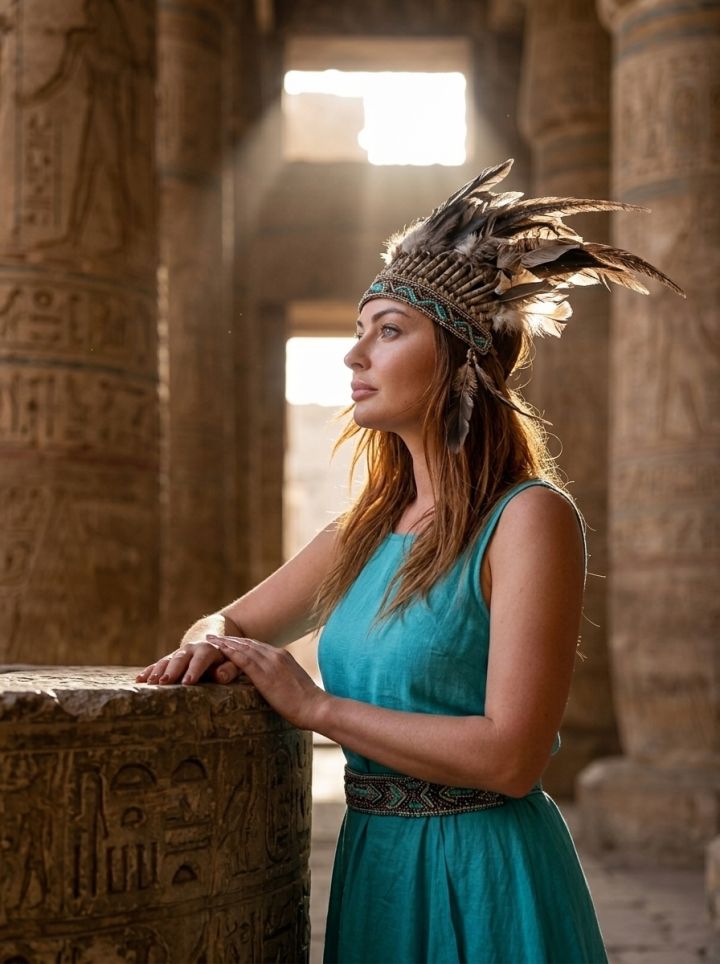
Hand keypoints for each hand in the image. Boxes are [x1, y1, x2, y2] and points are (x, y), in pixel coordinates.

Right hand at [136, 639, 239, 685]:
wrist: (210, 641)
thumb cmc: (225, 658)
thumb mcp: (232, 662)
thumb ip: (230, 669)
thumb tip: (221, 675)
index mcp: (207, 650)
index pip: (200, 660)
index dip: (194, 670)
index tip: (187, 682)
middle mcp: (190, 649)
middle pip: (180, 659)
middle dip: (172, 671)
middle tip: (164, 683)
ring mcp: (177, 654)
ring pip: (166, 661)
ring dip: (157, 671)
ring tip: (150, 683)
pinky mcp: (169, 660)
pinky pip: (157, 665)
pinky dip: (148, 671)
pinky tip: (139, 680)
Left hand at [207, 635, 329, 730]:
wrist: (315, 706)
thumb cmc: (307, 703)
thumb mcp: (293, 686)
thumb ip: (281, 680)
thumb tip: (274, 686)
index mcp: (283, 657)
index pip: (257, 646)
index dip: (241, 643)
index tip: (229, 640)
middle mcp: (276, 655)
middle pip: (248, 643)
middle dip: (230, 639)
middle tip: (213, 636)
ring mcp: (270, 662)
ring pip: (242, 648)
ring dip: (224, 642)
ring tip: (210, 639)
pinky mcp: (264, 674)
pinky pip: (243, 660)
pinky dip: (229, 652)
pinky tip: (218, 649)